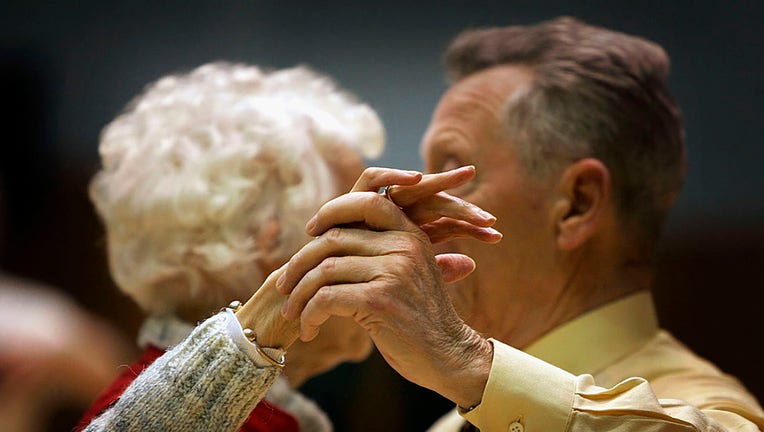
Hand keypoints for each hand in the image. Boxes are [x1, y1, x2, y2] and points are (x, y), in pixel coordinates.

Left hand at [277, 167, 495, 407]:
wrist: (449, 356)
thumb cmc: (420, 319)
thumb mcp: (408, 273)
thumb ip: (380, 252)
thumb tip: (330, 236)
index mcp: (410, 234)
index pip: (366, 202)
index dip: (332, 211)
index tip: (310, 232)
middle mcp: (403, 246)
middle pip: (333, 239)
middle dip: (299, 264)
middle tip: (284, 286)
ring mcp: (392, 271)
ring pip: (324, 270)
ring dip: (299, 295)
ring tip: (293, 314)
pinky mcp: (379, 299)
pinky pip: (326, 298)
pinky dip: (309, 314)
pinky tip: (309, 329)